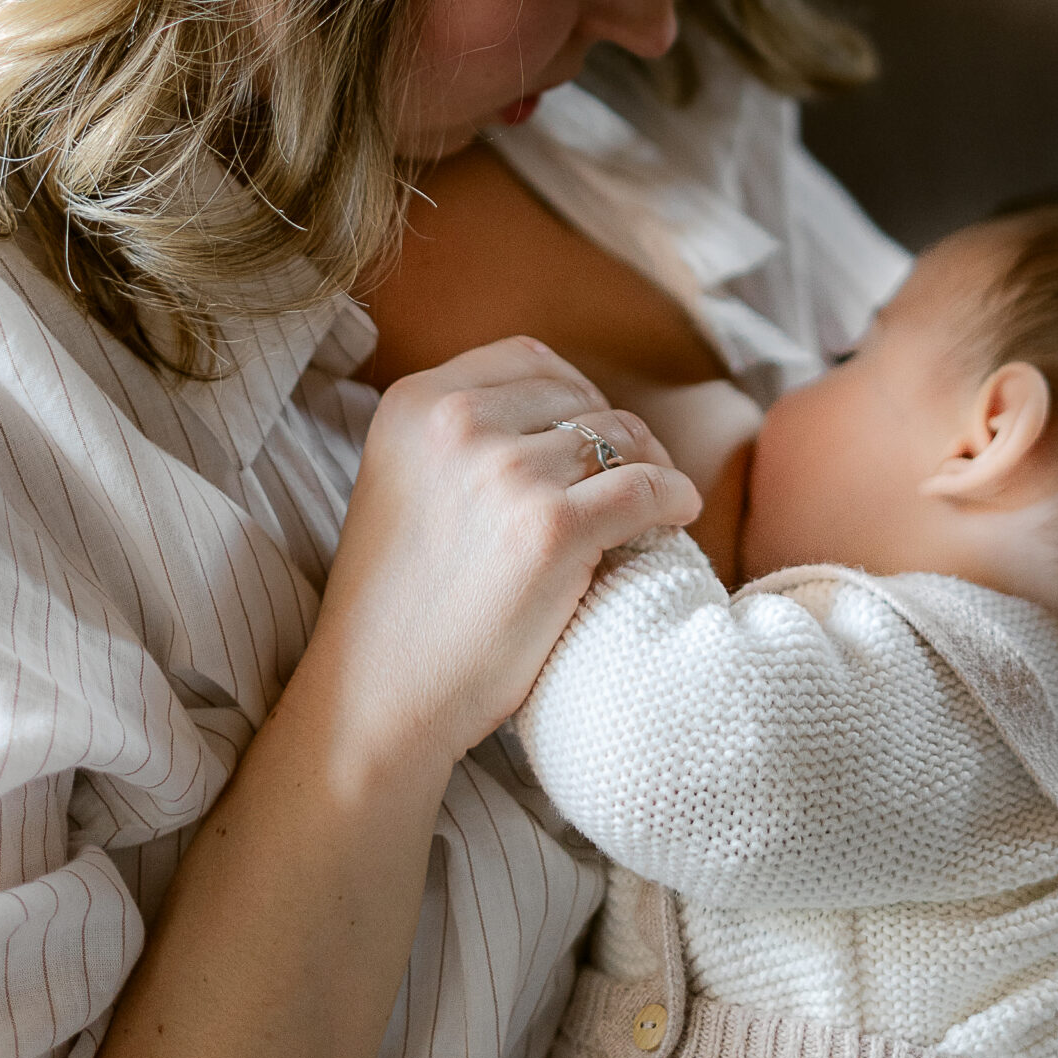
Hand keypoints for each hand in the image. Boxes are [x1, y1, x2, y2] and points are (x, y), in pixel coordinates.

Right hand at [311, 336, 700, 768]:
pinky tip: (679, 513)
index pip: (528, 360)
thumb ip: (462, 431)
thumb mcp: (405, 479)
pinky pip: (647, 488)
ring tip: (656, 501)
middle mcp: (456, 422)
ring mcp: (506, 472)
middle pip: (580, 398)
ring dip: (650, 466)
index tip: (589, 435)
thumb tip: (569, 404)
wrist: (377, 698)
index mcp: (415, 403)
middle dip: (612, 435)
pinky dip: (675, 497)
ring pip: (620, 438)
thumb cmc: (400, 602)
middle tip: (631, 477)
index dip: (572, 395)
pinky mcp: (552, 530)